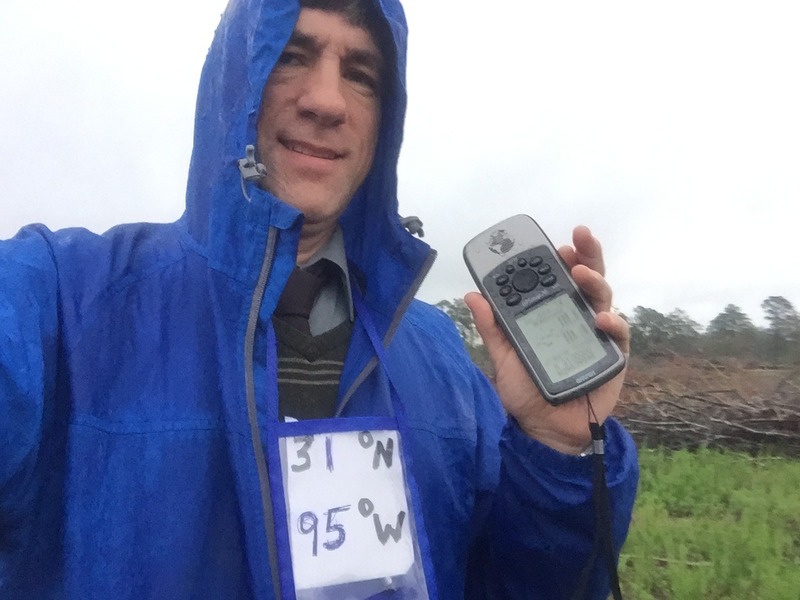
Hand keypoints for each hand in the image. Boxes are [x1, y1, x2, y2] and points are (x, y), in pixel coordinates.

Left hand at [464, 225, 629, 454]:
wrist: (544, 429)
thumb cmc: (525, 391)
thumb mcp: (503, 356)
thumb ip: (492, 327)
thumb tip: (473, 295)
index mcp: (552, 313)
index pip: (558, 278)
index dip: (557, 258)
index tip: (551, 243)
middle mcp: (577, 317)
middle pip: (587, 278)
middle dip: (586, 253)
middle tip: (578, 236)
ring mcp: (598, 334)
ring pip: (604, 298)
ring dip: (594, 281)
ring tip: (580, 273)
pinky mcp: (613, 356)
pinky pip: (619, 334)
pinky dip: (613, 323)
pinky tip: (601, 319)